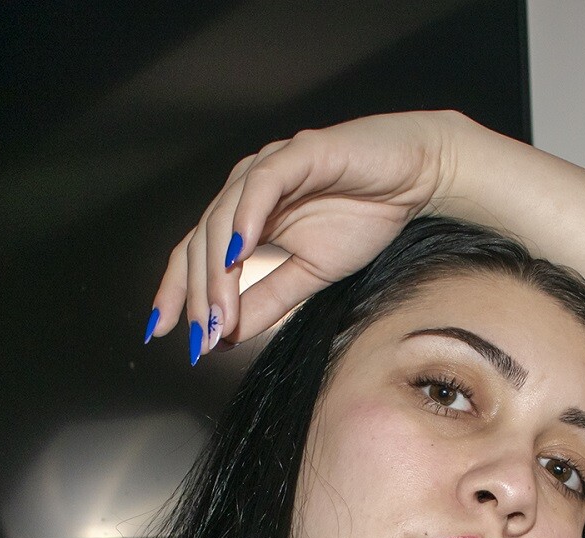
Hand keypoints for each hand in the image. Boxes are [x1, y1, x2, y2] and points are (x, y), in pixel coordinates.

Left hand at [144, 110, 466, 361]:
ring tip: (219, 311)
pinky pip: (263, 183)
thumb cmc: (367, 215)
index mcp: (246, 216)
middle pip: (202, 242)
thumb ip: (270, 299)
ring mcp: (269, 167)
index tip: (167, 332)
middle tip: (202, 337)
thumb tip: (229, 334)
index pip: (196, 254)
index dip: (178, 291)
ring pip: (225, 217)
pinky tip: (239, 251)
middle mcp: (247, 189)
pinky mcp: (299, 152)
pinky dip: (247, 217)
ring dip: (218, 269)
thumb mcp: (311, 273)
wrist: (417, 178)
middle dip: (198, 294)